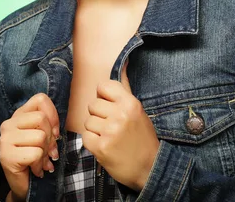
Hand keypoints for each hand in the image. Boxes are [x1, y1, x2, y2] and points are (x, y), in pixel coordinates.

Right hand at [0, 93, 59, 199]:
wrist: (23, 183)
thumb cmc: (36, 155)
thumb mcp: (44, 135)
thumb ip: (49, 124)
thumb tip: (56, 131)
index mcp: (18, 115)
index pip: (40, 99)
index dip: (53, 114)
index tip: (54, 131)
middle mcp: (8, 124)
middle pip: (41, 118)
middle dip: (51, 137)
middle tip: (49, 150)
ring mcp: (4, 139)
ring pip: (40, 137)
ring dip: (46, 153)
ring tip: (41, 160)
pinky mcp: (6, 156)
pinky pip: (35, 153)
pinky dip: (40, 164)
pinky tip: (35, 168)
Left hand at [83, 62, 159, 191]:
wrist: (149, 166)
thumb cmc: (143, 138)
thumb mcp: (138, 112)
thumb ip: (124, 95)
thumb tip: (122, 66)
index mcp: (130, 103)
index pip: (104, 86)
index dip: (103, 95)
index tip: (108, 103)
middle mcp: (120, 114)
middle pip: (93, 105)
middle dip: (98, 114)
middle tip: (110, 124)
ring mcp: (110, 131)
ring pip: (88, 121)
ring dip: (95, 129)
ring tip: (109, 136)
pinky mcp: (101, 147)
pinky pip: (85, 136)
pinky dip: (92, 141)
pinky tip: (104, 145)